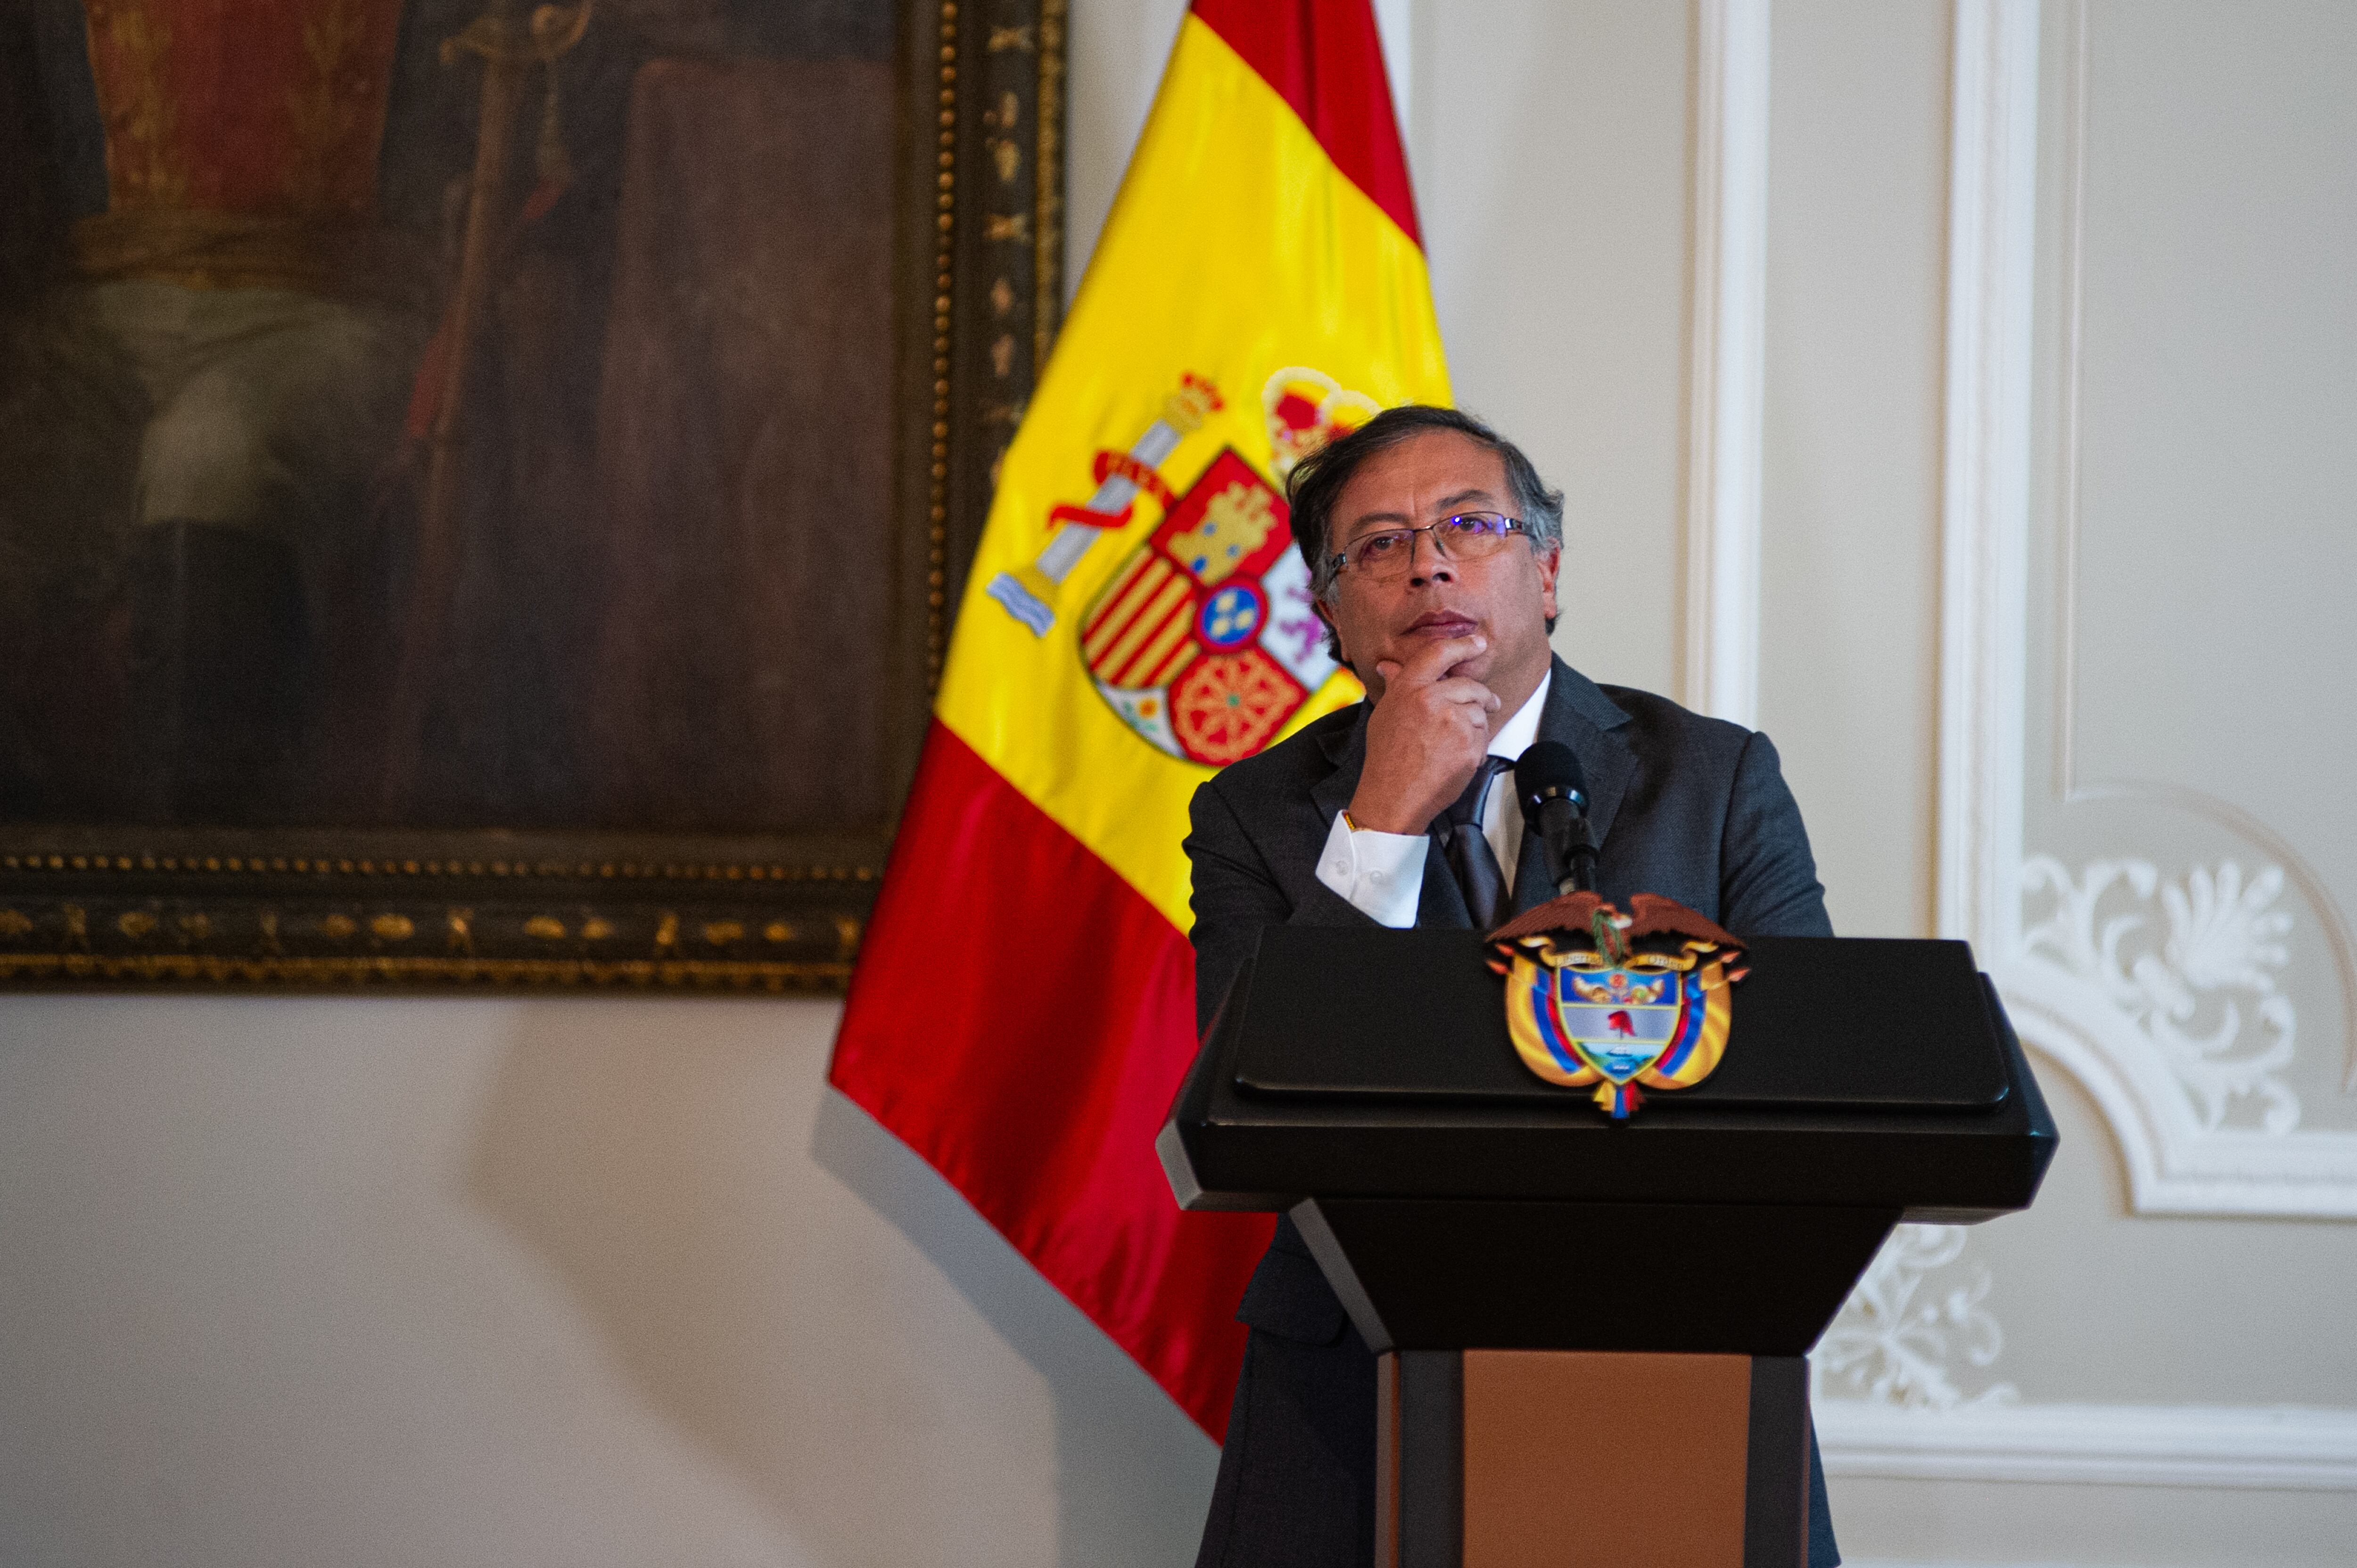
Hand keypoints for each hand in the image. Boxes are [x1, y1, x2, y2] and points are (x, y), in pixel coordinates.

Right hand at [1347, 633, 1501, 833]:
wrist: (1392, 798)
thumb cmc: (1385, 759)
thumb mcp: (1384, 715)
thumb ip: (1395, 687)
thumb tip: (1390, 666)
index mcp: (1408, 688)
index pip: (1438, 654)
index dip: (1462, 645)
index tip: (1478, 643)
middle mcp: (1431, 700)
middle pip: (1469, 685)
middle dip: (1482, 696)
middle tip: (1489, 702)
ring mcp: (1452, 723)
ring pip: (1479, 713)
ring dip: (1475, 726)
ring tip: (1455, 744)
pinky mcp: (1468, 746)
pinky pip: (1483, 737)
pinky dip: (1476, 747)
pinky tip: (1456, 759)